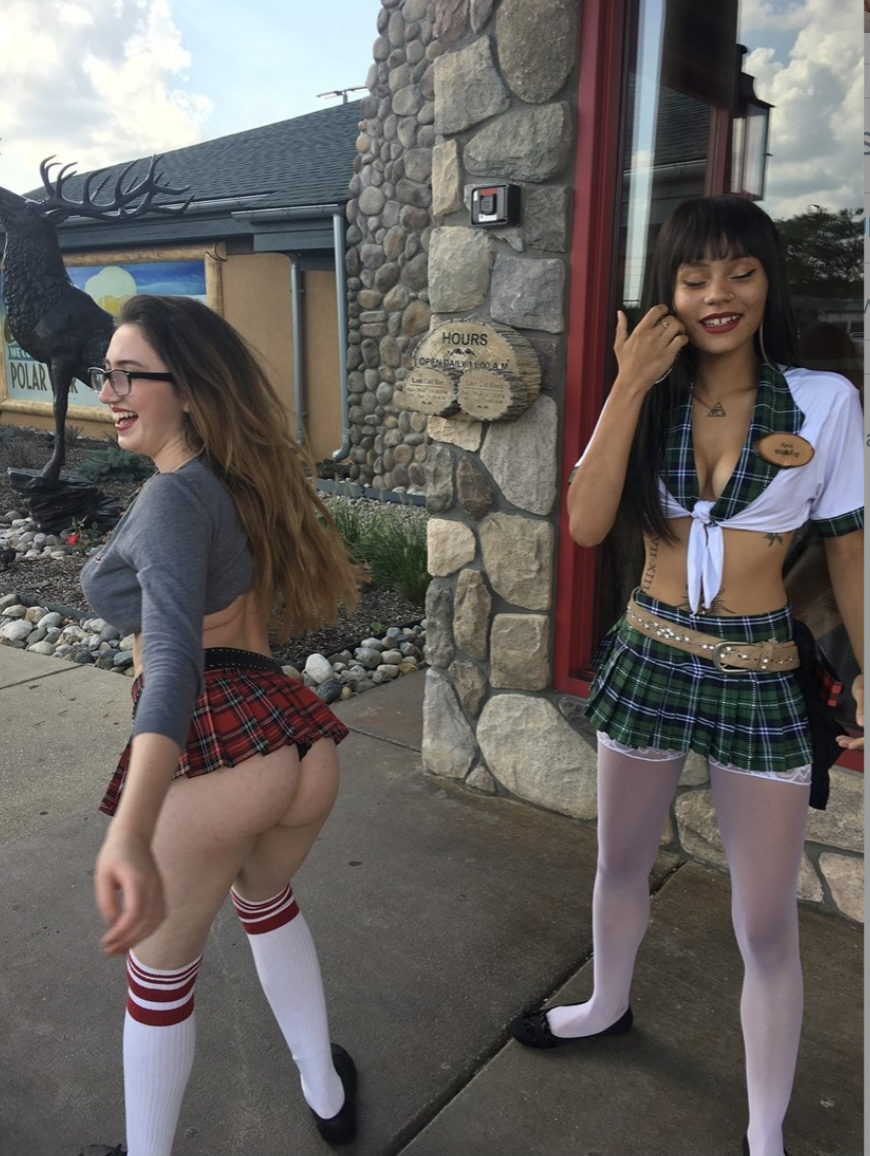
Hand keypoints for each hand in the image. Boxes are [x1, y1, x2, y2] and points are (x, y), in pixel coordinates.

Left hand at [95, 829, 165, 956]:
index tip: (106, 942)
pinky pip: (159, 916)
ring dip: (138, 939)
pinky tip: (133, 937)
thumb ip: (107, 901)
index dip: (121, 932)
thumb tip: (112, 925)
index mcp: (138, 880)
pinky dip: (147, 930)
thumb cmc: (114, 854)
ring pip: (155, 921)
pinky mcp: (160, 891)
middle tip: (109, 952)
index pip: (134, 913)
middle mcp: (153, 886)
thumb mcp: (102, 876)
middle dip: (128, 941)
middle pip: (146, 921)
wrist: (134, 836)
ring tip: (120, 949)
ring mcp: (160, 889)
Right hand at [613, 304, 687, 392]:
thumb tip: (620, 313)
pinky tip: (679, 343)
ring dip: (680, 328)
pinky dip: (683, 339)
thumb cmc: (626, 365)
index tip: (664, 311)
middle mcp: (652, 335)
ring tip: (678, 332)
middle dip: (673, 320)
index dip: (663, 308)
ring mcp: (661, 344)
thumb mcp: (619, 344)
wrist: (633, 381)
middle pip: (669, 318)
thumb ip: (621, 327)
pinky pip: (682, 339)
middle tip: (672, 325)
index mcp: (640, 331)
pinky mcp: (669, 354)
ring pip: (677, 326)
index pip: (656, 311)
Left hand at [836, 673, 863, 750]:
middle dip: (857, 744)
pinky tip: (843, 737)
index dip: (863, 742)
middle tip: (841, 742)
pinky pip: (866, 734)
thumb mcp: (862, 693)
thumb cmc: (865, 681)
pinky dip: (856, 737)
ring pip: (867, 738)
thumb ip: (863, 709)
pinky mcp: (869, 721)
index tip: (850, 745)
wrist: (866, 677)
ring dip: (855, 742)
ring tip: (840, 741)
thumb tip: (862, 725)